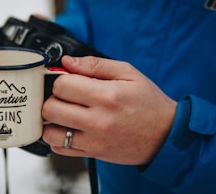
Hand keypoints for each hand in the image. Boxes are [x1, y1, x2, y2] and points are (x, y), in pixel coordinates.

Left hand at [42, 56, 176, 164]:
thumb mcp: (128, 73)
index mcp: (107, 96)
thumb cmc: (147, 102)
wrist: (166, 135)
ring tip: (64, 113)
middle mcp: (98, 121)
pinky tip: (68, 128)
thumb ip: (95, 65)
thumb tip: (67, 62)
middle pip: (50, 108)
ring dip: (51, 121)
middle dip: (53, 98)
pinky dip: (57, 138)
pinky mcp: (93, 154)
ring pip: (49, 132)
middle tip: (65, 96)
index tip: (68, 80)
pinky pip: (59, 149)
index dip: (60, 79)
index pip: (62, 85)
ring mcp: (94, 141)